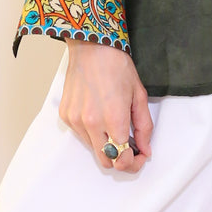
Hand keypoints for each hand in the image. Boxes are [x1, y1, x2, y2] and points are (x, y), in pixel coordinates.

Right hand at [59, 43, 152, 172]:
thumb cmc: (117, 66)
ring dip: (106, 144)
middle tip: (130, 147)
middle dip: (120, 159)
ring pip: (93, 149)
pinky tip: (99, 114)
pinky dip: (92, 132)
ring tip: (114, 124)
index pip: (121, 160)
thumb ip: (144, 127)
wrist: (92, 48)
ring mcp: (76, 121)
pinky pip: (81, 136)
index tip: (139, 156)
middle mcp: (91, 123)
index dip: (133, 164)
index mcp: (114, 118)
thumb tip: (145, 150)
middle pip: (106, 162)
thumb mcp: (139, 96)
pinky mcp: (66, 116)